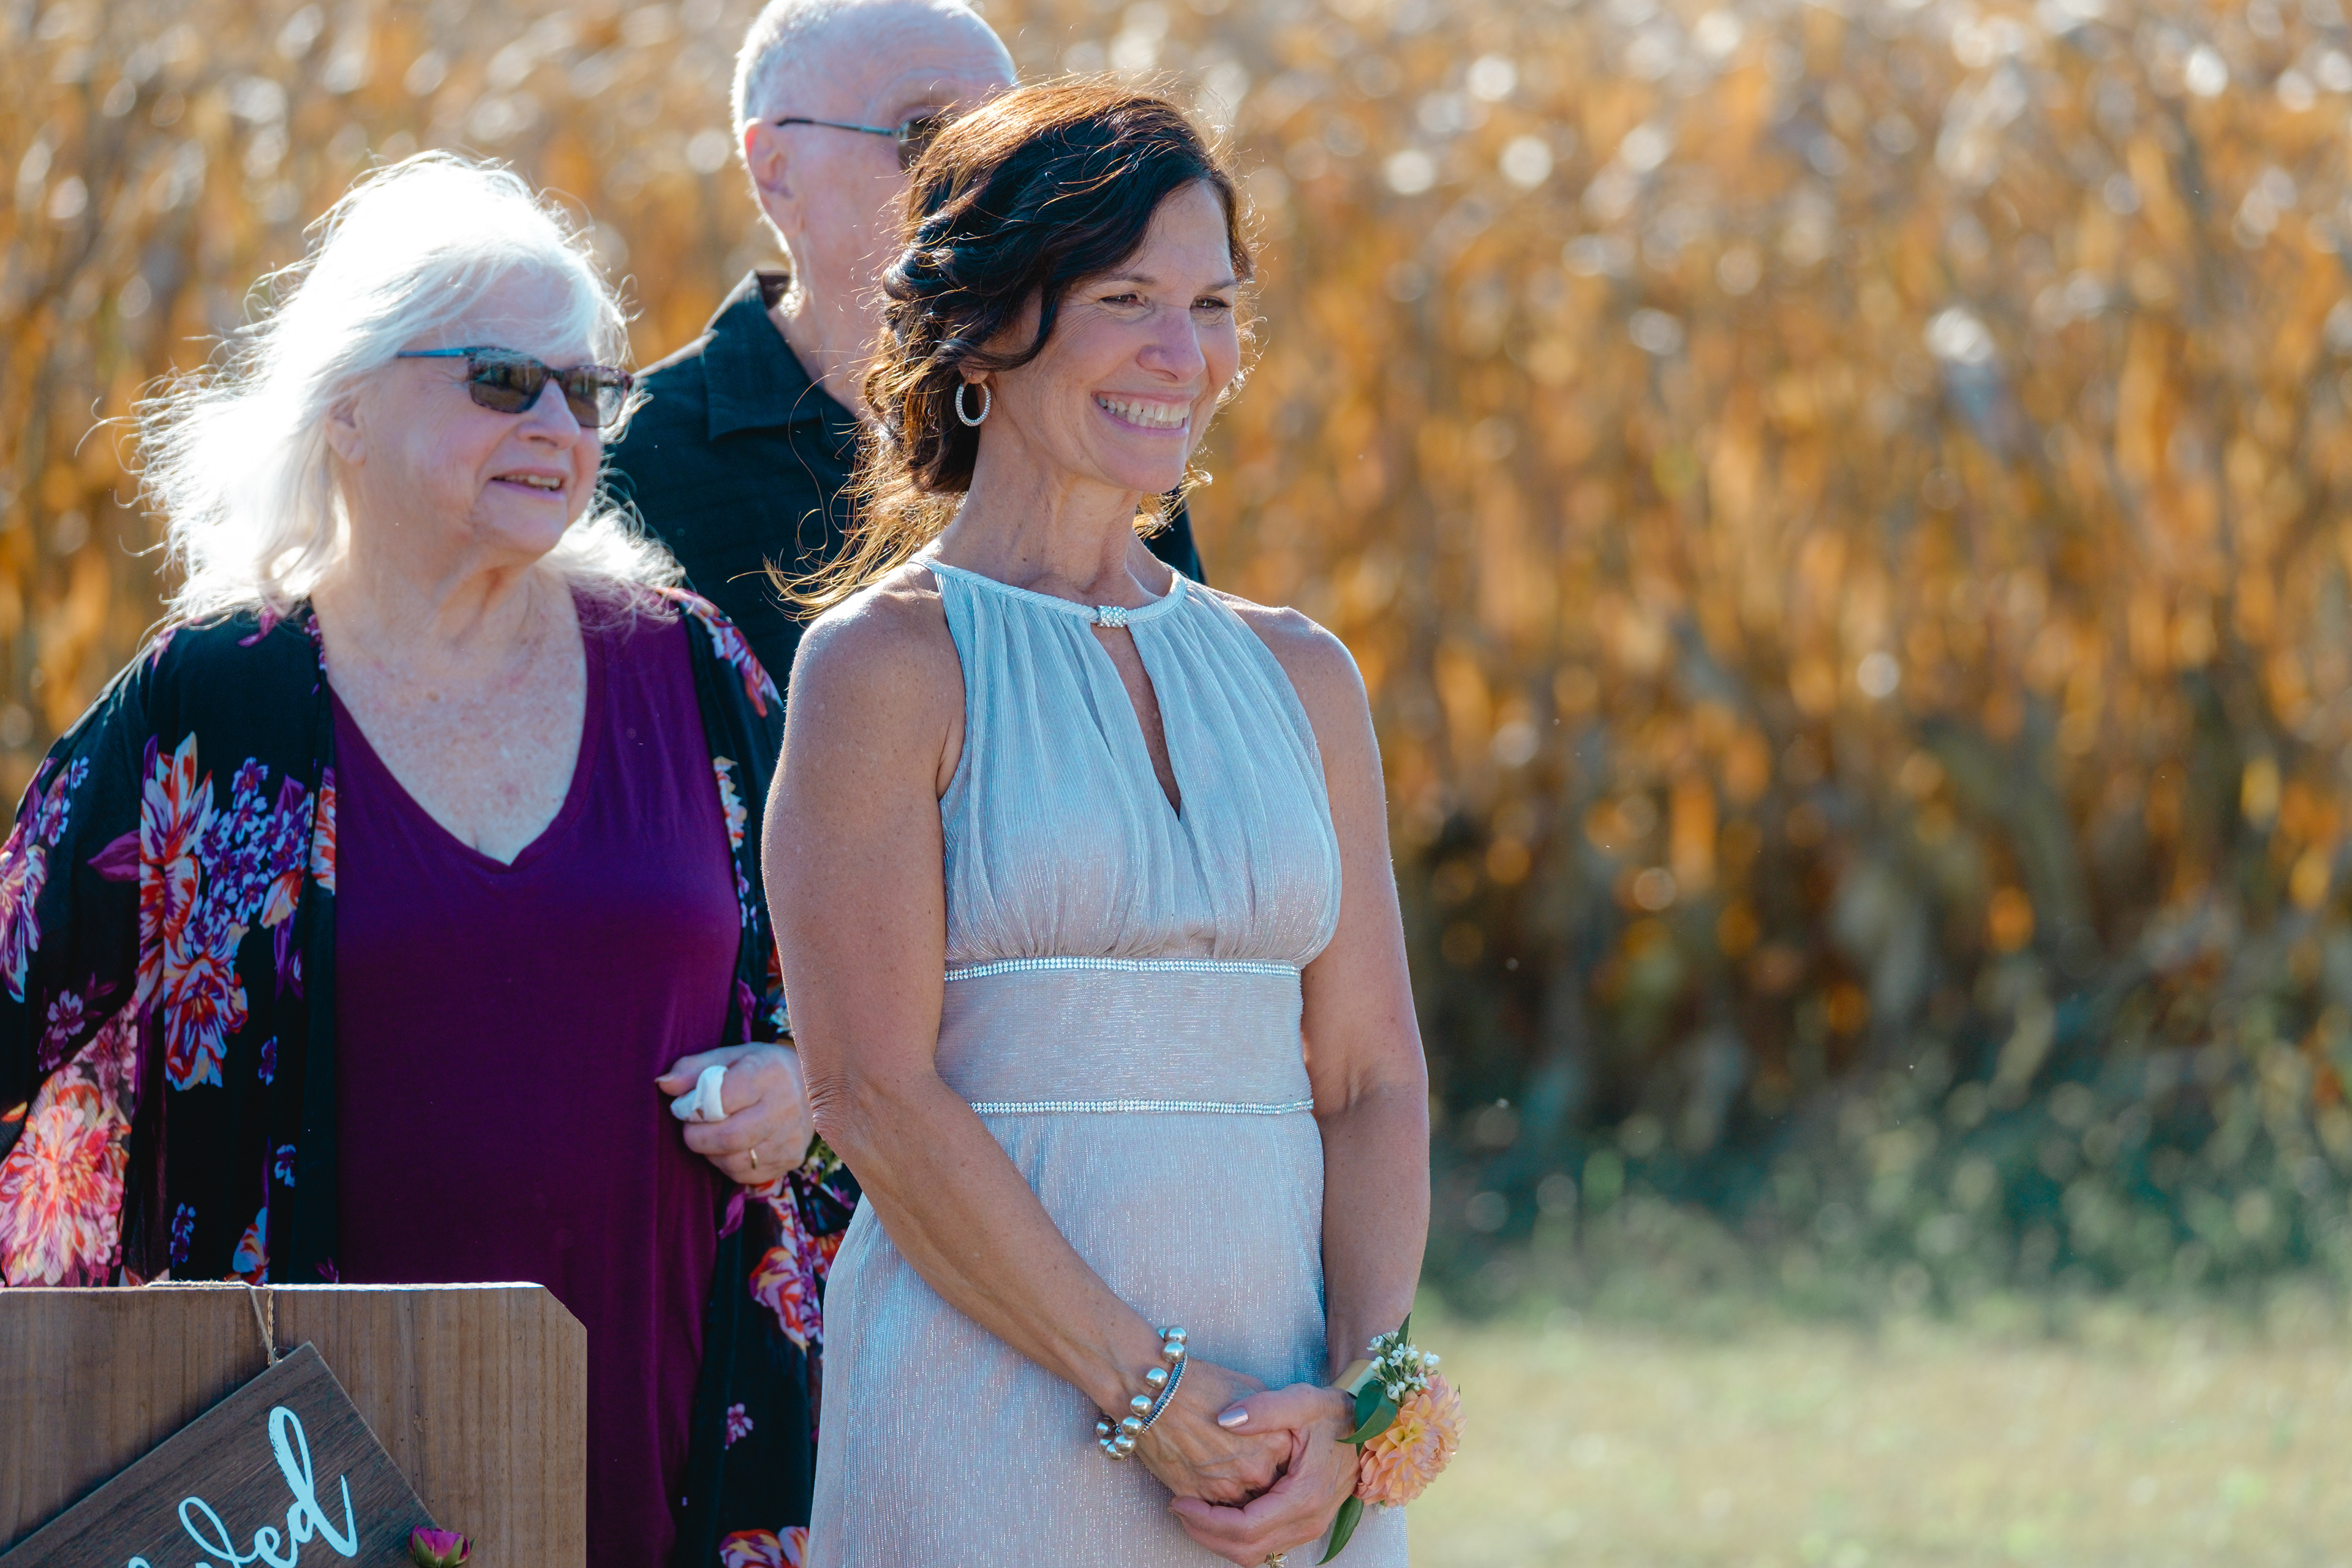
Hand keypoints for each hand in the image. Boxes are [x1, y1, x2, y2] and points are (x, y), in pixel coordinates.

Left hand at [656, 1043, 811, 1184]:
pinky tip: (731, 1148)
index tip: (683, 1107)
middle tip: (691, 1127)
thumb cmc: (762, 1068)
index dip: (693, 1107)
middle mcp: (785, 1107)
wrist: (812, 1084)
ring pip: (734, 1161)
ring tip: (712, 1136)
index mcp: (769, 1073)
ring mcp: (790, 1138)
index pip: (721, 1099)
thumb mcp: (731, 1056)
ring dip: (711, 1153)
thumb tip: (663, 1084)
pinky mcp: (791, 1159)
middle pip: (728, 1137)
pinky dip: (729, 1165)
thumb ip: (695, 1068)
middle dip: (697, 1136)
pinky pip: (747, 1175)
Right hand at [1131, 1357, 1291, 1506]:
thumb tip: (1278, 1433)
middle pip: (1270, 1491)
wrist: (1154, 1392)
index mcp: (1277, 1442)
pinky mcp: (1199, 1500)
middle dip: (1263, 1488)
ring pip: (1244, 1510)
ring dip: (1239, 1502)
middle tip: (1246, 1472)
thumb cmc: (1201, 1383)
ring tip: (1225, 1481)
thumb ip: (1272, 1418)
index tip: (1272, 1457)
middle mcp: (1257, 1470)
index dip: (1281, 1463)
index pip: (1290, 1467)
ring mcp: (1227, 1488)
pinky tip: (1208, 1489)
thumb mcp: (1251, 1388)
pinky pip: (1216, 1516)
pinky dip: (1215, 1509)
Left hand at [1171, 1383, 1357, 1565]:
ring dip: (1219, 1538)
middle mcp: (1308, 1522)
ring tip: (1192, 1510)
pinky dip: (1237, 1536)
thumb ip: (1263, 1408)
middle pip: (1246, 1550)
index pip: (1246, 1528)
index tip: (1180, 1500)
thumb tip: (1224, 1419)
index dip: (1207, 1520)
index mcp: (1304, 1497)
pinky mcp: (1306, 1526)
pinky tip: (1219, 1511)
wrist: (1369, 1428)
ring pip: (1255, 1554)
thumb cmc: (1335, 1413)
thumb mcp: (1302, 1401)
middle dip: (1206, 1533)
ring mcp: (1309, 1528)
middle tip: (1178, 1507)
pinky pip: (1265, 1545)